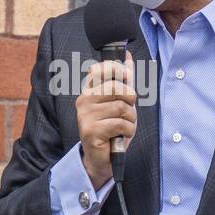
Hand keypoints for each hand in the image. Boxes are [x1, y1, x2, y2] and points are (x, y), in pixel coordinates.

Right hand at [75, 52, 136, 188]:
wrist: (102, 157)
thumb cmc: (112, 128)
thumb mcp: (120, 102)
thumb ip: (124, 80)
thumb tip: (128, 57)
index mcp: (89, 90)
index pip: (100, 68)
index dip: (118, 70)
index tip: (127, 79)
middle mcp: (84, 100)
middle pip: (116, 87)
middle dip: (130, 100)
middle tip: (127, 112)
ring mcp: (85, 115)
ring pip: (121, 108)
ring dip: (130, 120)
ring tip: (123, 126)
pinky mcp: (91, 131)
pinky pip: (120, 124)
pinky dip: (128, 131)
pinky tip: (121, 136)